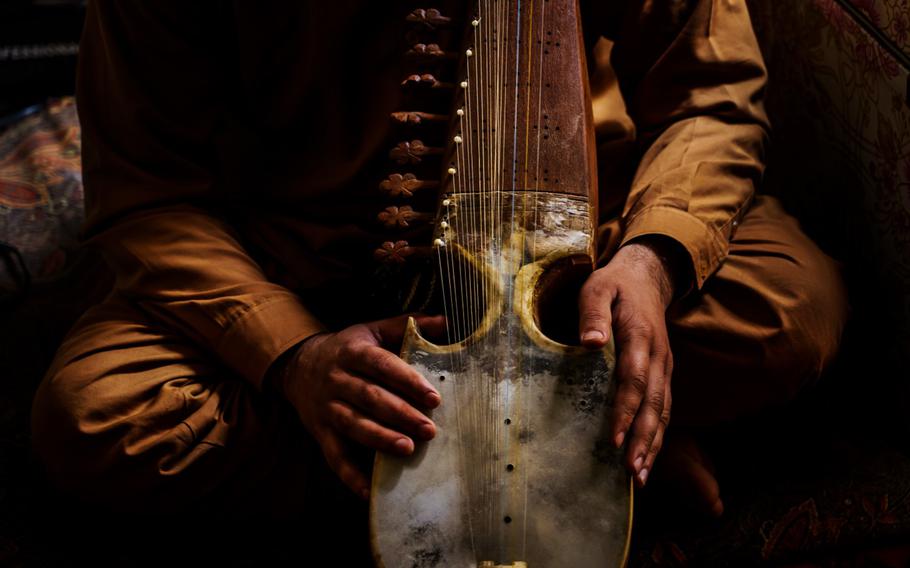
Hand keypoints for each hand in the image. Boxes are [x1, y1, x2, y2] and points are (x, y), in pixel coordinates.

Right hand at [274, 314, 445, 498]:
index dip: (407, 381)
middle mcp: (337, 380)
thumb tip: (446, 321)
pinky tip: (370, 491)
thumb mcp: (371, 330)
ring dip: (380, 439)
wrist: (297, 365)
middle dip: (401, 414)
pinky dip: (351, 476)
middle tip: (430, 430)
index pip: (382, 365)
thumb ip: (406, 326)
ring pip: (353, 425)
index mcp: (353, 352)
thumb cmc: (346, 348)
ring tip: (407, 449)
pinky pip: (334, 457)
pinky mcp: (319, 432)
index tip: (433, 397)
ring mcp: (326, 407)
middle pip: (370, 398)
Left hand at [578, 240, 678, 487]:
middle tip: (632, 472)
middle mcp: (658, 356)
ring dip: (652, 445)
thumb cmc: (614, 286)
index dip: (625, 411)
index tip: (614, 439)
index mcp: (641, 336)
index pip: (634, 380)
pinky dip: (657, 436)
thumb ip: (592, 313)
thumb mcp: (597, 288)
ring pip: (663, 411)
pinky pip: (663, 409)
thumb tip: (590, 343)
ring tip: (640, 477)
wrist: (646, 278)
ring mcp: (664, 367)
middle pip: (654, 404)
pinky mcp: (663, 374)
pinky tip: (646, 459)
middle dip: (643, 439)